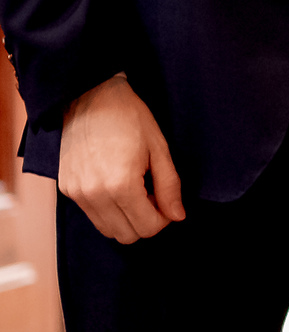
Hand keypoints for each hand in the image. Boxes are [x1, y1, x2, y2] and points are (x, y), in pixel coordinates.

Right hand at [58, 73, 184, 243]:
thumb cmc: (129, 116)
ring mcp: (78, 194)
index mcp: (121, 185)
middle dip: (145, 221)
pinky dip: (108, 210)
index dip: (163, 218)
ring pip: (108, 230)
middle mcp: (95, 195)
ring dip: (125, 219)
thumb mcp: (158, 147)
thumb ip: (169, 185)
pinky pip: (92, 216)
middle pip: (127, 235)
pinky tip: (115, 185)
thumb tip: (177, 216)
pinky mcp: (67, 189)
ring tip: (134, 189)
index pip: (147, 227)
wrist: (90, 96)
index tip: (165, 199)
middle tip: (151, 193)